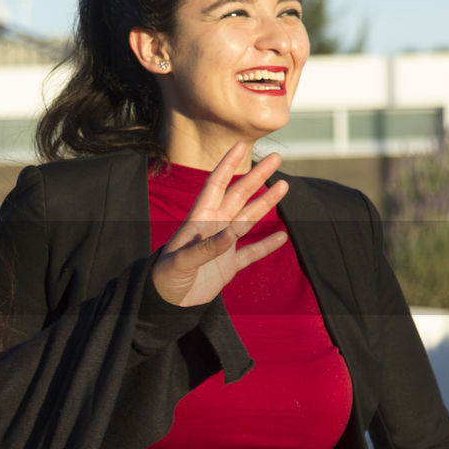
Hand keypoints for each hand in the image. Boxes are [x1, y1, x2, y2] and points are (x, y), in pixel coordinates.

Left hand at [151, 142, 289, 306]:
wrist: (165, 302)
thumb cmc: (165, 278)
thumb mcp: (181, 261)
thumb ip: (206, 247)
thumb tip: (232, 233)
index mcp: (198, 220)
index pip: (215, 185)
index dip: (228, 165)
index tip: (241, 145)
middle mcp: (213, 227)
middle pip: (238, 196)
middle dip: (256, 176)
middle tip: (275, 157)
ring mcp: (223, 245)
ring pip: (248, 219)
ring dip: (266, 203)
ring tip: (284, 185)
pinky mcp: (229, 266)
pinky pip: (252, 253)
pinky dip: (267, 245)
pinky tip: (283, 236)